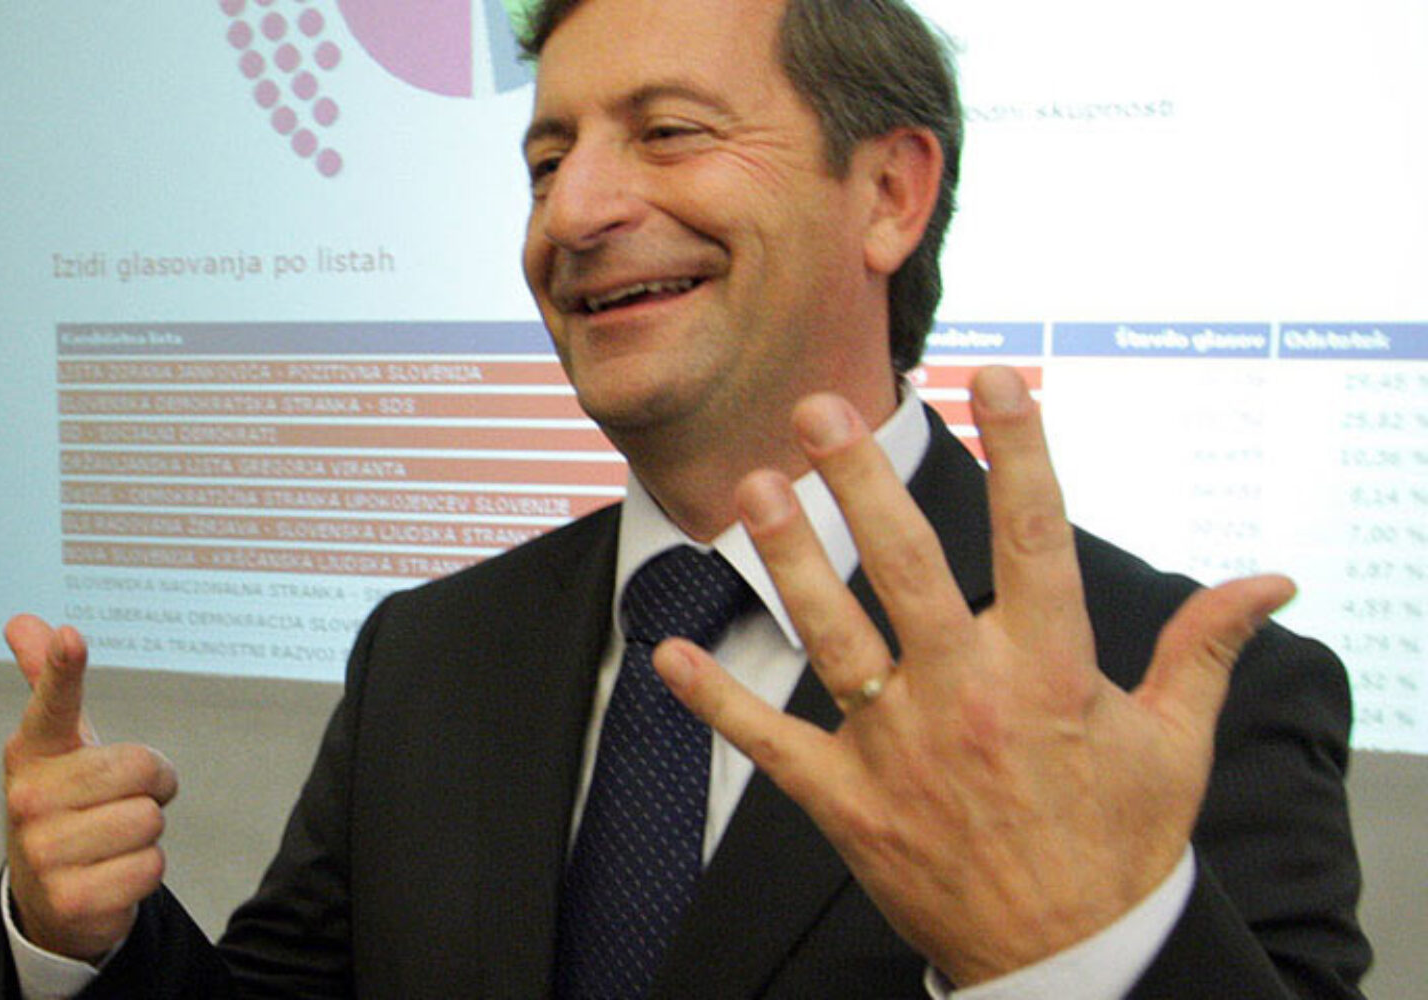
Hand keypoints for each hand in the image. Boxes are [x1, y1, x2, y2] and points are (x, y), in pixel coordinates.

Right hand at [1, 615, 178, 961]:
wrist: (47, 896)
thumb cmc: (63, 808)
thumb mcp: (57, 747)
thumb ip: (48, 685)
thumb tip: (25, 623)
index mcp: (32, 754)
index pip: (51, 704)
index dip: (61, 669)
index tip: (71, 637)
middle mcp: (29, 800)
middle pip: (140, 767)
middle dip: (151, 784)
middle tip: (121, 798)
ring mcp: (45, 851)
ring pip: (150, 819)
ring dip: (146, 831)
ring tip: (111, 838)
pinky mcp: (73, 898)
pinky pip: (152, 866)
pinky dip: (145, 871)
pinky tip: (113, 873)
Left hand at [653, 367, 1293, 985]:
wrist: (1068, 965)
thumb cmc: (1119, 847)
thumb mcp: (1176, 746)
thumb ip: (1203, 650)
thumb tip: (1272, 582)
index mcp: (1051, 676)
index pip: (1036, 540)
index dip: (1021, 452)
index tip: (994, 377)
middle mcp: (968, 700)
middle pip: (909, 569)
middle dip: (862, 484)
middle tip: (822, 411)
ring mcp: (900, 752)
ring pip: (833, 637)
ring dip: (788, 561)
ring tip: (755, 489)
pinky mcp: (849, 804)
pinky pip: (773, 744)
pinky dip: (717, 702)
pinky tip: (667, 655)